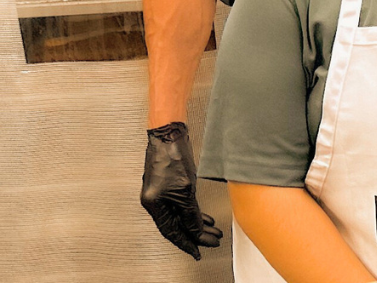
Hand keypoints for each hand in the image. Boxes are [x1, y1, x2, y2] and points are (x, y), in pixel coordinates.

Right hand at [141, 122, 222, 258]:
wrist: (169, 135)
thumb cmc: (173, 155)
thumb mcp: (186, 188)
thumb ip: (191, 211)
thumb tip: (196, 229)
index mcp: (153, 204)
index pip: (171, 232)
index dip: (186, 243)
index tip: (198, 252)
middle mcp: (154, 201)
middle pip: (176, 226)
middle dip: (195, 236)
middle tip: (212, 242)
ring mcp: (160, 193)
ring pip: (181, 217)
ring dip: (197, 225)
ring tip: (213, 232)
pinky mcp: (168, 186)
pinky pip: (181, 206)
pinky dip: (194, 213)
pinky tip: (205, 218)